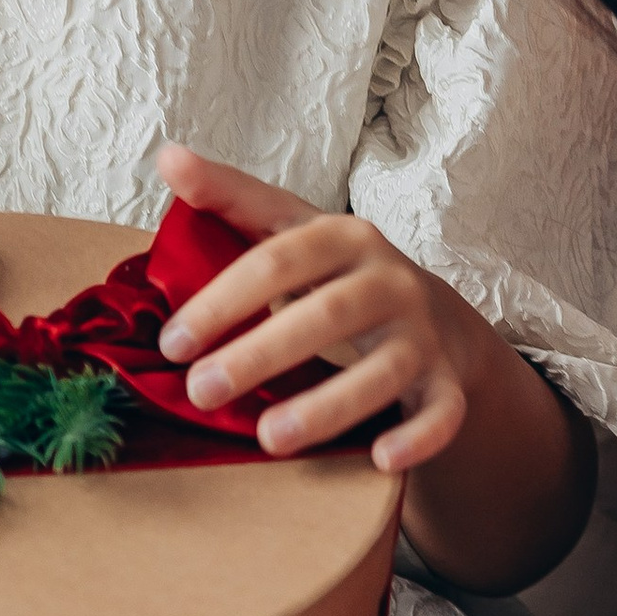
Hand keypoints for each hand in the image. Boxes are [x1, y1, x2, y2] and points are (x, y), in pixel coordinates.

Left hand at [151, 143, 473, 470]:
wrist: (433, 315)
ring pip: (382, 371)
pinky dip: (418, 438)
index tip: (172, 342)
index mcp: (344, 237)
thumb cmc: (338, 275)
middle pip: (326, 315)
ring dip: (326, 406)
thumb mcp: (290, 230)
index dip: (222, 301)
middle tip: (201, 391)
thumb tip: (169, 156)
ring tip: (269, 439)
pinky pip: (442, 413)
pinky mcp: (446, 382)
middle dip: (259, 354)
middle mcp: (389, 280)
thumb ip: (232, 199)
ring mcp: (421, 333)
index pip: (277, 258)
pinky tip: (381, 459)